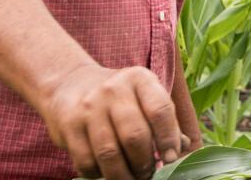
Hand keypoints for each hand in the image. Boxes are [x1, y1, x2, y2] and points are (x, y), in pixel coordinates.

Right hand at [37, 63, 183, 179]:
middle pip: (134, 136)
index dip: (169, 139)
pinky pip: (86, 161)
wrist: (70, 84)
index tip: (171, 158)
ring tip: (131, 179)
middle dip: (145, 163)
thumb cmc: (119, 97)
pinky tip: (106, 172)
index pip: (160, 110)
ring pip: (109, 153)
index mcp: (139, 79)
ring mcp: (89, 107)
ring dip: (123, 175)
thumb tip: (182, 147)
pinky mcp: (68, 125)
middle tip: (148, 174)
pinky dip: (98, 174)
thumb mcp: (144, 96)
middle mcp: (113, 89)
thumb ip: (165, 120)